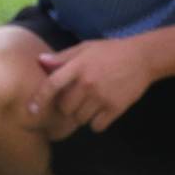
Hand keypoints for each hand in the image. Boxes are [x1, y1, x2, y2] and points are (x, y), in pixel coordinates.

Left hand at [27, 39, 153, 133]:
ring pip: (80, 119)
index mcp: (78, 66)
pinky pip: (97, 126)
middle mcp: (88, 83)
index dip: (39, 99)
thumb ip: (63, 57)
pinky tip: (102, 112)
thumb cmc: (111, 51)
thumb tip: (41, 61)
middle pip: (65, 108)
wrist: (143, 58)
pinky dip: (96, 123)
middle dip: (67, 107)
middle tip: (76, 100)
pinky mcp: (115, 108)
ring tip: (91, 104)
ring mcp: (102, 97)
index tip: (31, 110)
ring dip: (82, 115)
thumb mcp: (86, 48)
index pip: (52, 85)